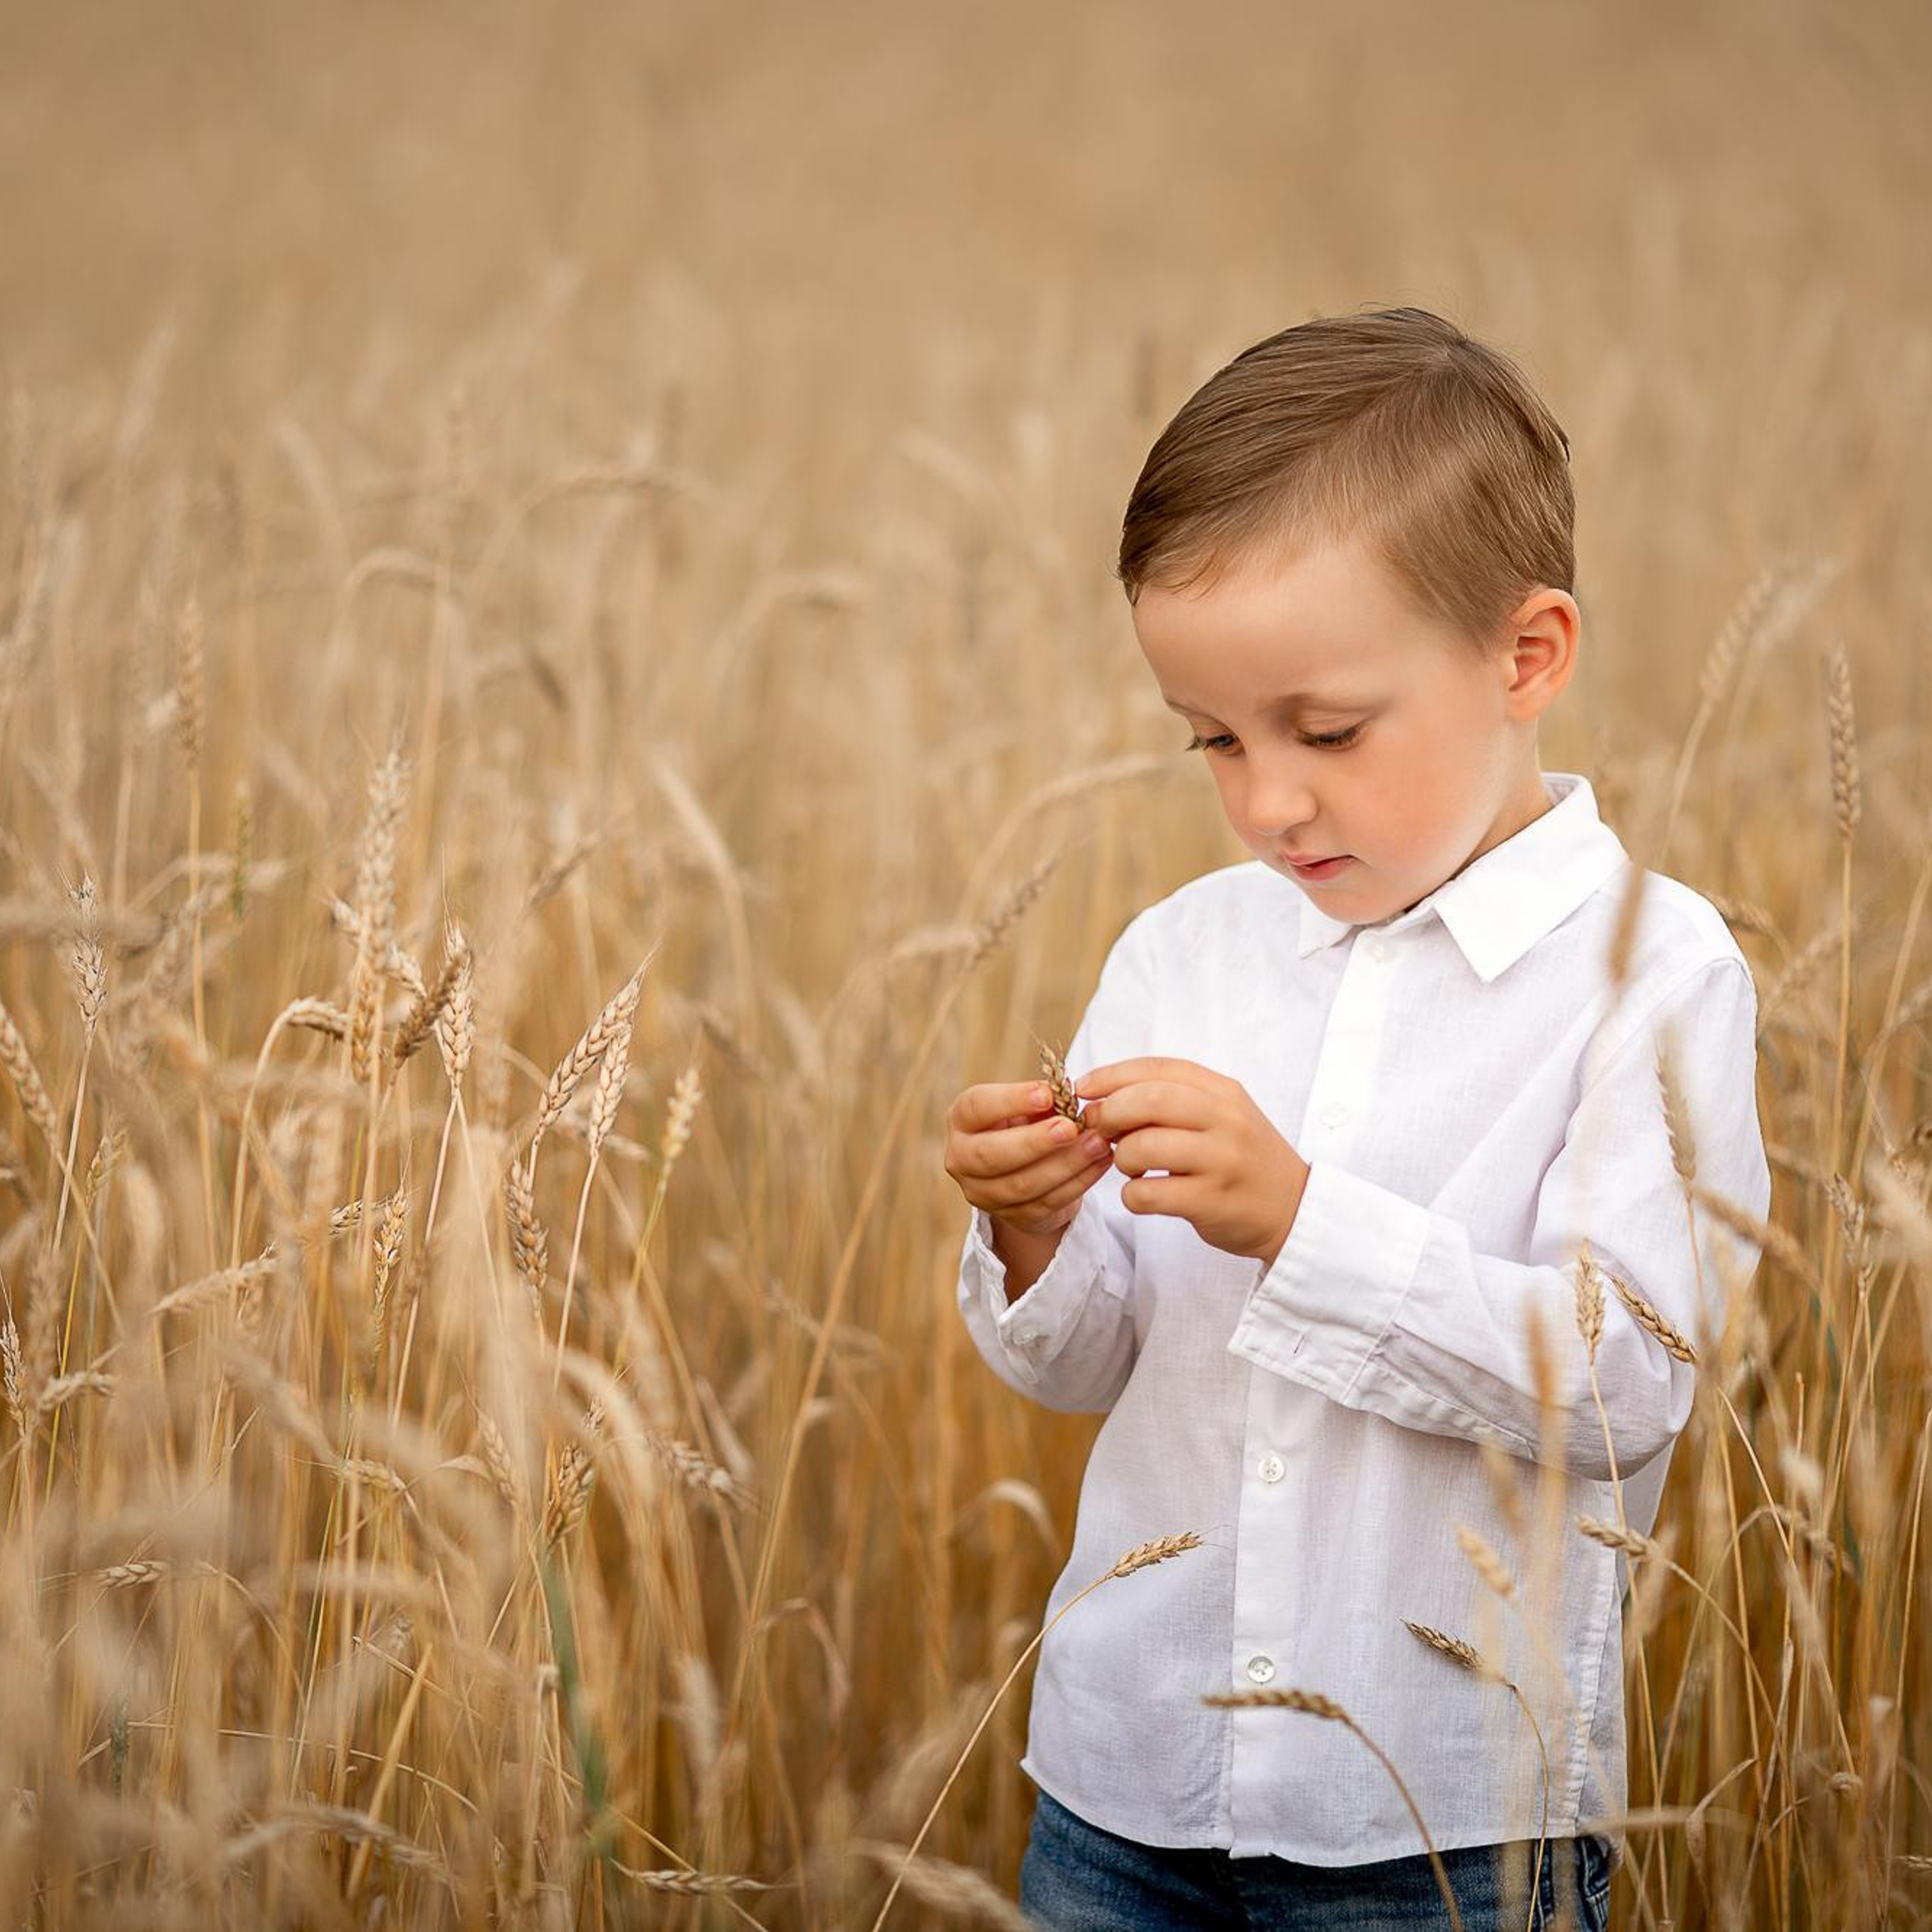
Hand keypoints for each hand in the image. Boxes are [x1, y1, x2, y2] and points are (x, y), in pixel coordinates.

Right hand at [943, 1078, 1116, 1239]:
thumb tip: (1072, 1098)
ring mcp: (983, 1193)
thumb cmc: (1026, 1123)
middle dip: (1034, 1142)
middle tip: (1071, 1128)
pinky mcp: (1012, 1217)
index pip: (977, 1108)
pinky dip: (1079, 1182)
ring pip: (1022, 1185)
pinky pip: (1047, 1203)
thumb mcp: (1029, 1106)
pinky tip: (1101, 1163)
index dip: (1010, 1101)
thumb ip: (1045, 1100)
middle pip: (991, 1155)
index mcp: (963, 1121)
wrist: (1026, 1167)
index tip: (1047, 1094)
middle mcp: (961, 1159)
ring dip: (1065, 1164)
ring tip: (1097, 1144)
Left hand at [1075, 1057, 1309, 1267]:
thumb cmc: (1241, 1158)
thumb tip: (1102, 1098)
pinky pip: (1149, 1194)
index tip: (1083, 1088)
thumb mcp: (1221, 1114)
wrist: (1293, 1208)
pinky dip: (1132, 1196)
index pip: (1158, 1069)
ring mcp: (1222, 1161)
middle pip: (1148, 1100)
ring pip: (1144, 1146)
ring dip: (1122, 1158)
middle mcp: (1227, 1120)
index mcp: (1224, 1092)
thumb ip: (1172, 1099)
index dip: (1112, 1075)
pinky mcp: (1212, 1202)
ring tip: (1132, 1167)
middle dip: (1111, 1112)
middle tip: (1101, 1130)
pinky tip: (1143, 1195)